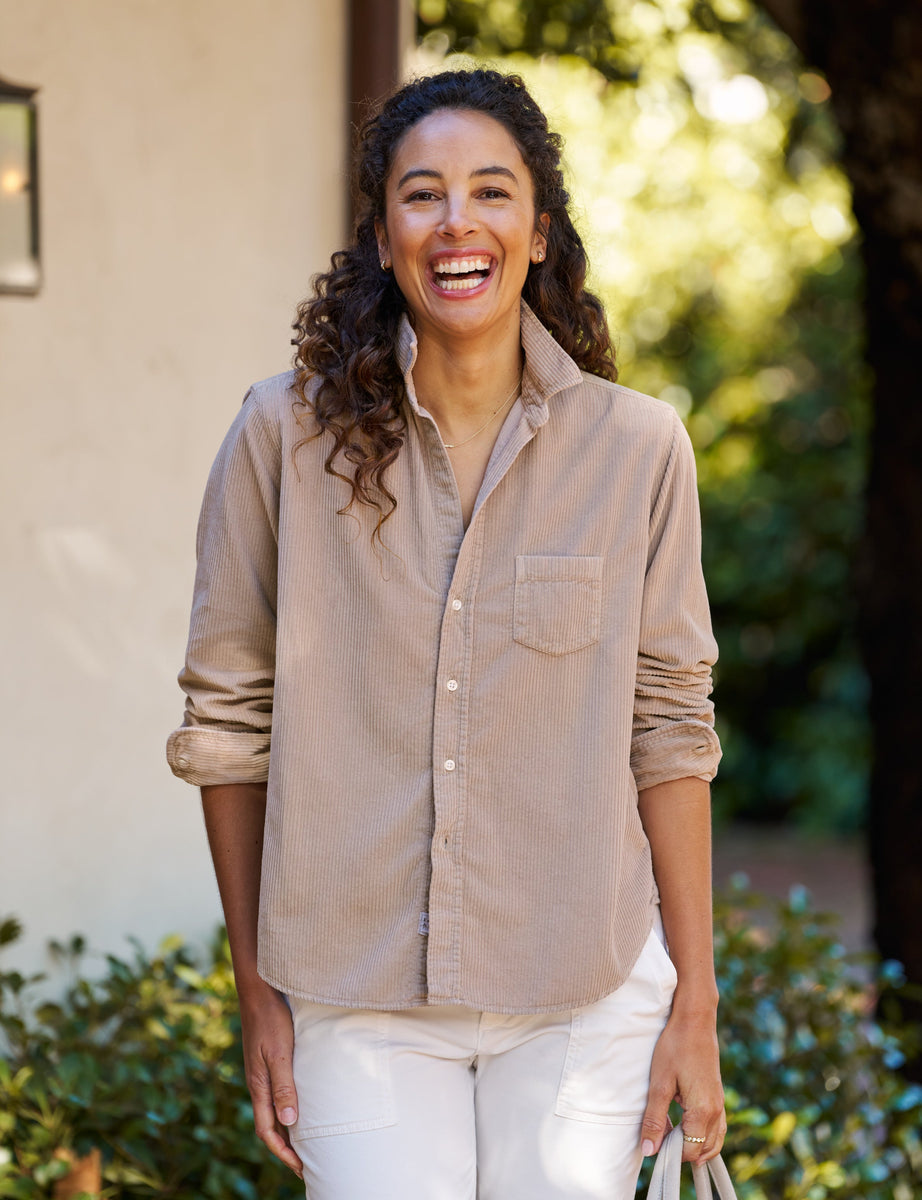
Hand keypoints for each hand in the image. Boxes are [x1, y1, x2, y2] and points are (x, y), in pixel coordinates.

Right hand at [239, 984, 303, 1178]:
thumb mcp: (279, 1053)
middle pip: (269, 1126)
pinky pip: (276, 1094)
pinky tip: (300, 1105)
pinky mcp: (268, 1061)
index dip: (283, 1153)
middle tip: (305, 1164)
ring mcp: (262, 1073)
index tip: (300, 1169)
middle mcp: (258, 1084)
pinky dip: (287, 1107)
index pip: (267, 1131)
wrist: (259, 991)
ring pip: (272, 1110)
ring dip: (286, 1129)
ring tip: (305, 1142)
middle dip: (285, 1148)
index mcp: (258, 1086)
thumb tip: (289, 1123)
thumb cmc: (271, 1020)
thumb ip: (284, 1086)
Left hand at [639, 1009, 725, 1165]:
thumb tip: (649, 1150)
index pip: (689, 1149)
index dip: (670, 1154)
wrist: (694, 1020)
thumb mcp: (659, 1083)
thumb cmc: (675, 1047)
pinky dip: (704, 1136)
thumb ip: (654, 1118)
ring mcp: (720, 1103)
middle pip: (703, 1149)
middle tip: (660, 1143)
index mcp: (703, 1111)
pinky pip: (717, 1127)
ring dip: (695, 1146)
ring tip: (671, 1142)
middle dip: (683, 1153)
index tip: (653, 1146)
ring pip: (713, 1140)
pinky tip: (687, 1129)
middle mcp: (716, 1111)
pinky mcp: (717, 1095)